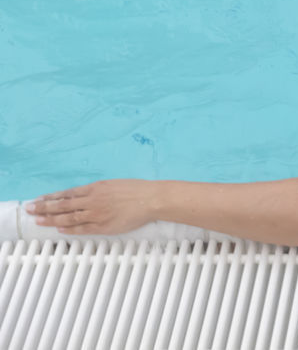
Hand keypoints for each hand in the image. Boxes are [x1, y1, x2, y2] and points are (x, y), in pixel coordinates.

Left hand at [26, 179, 156, 235]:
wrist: (152, 199)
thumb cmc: (136, 190)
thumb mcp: (113, 184)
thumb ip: (96, 191)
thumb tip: (81, 196)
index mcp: (96, 188)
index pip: (67, 194)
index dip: (51, 197)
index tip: (38, 199)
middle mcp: (93, 200)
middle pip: (63, 205)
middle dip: (44, 207)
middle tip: (30, 209)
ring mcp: (97, 214)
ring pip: (69, 217)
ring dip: (52, 219)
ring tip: (39, 220)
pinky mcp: (104, 225)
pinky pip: (83, 228)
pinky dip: (70, 228)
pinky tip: (60, 229)